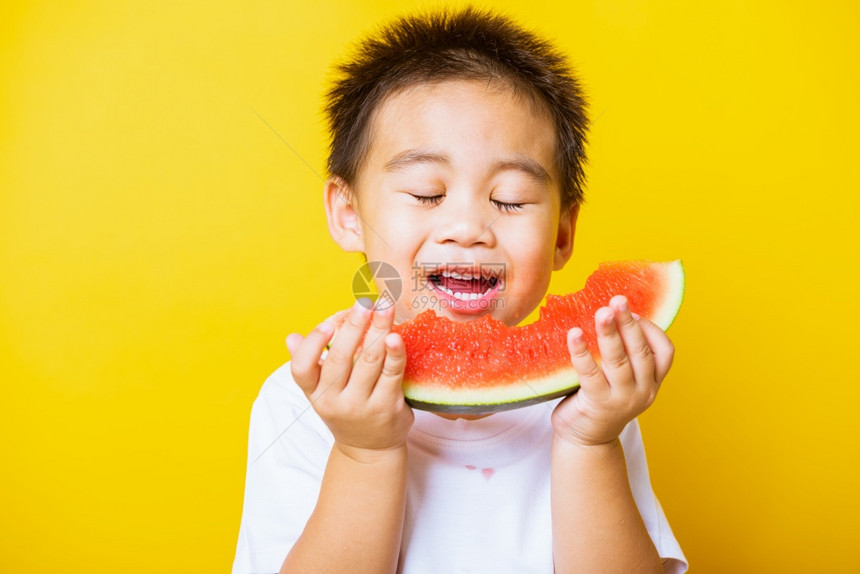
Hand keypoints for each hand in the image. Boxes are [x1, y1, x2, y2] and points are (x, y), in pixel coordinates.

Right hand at [286, 300, 413, 461]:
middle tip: (365, 302)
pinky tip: (396, 336)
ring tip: (385, 308)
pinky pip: (392, 375)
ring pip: (368, 361)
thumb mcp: (321, 393)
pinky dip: (395, 354)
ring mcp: (361, 406)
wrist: (370, 450)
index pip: (301, 369)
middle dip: (354, 326)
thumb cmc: (345, 410)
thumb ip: (308, 365)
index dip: (312, 345)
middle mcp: (334, 401)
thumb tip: (291, 337)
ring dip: (378, 330)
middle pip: (340, 359)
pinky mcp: (387, 408)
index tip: (327, 323)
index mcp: (314, 393)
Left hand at [551, 295, 673, 446]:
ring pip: (619, 361)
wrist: (585, 440)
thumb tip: (610, 311)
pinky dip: (582, 352)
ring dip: (610, 334)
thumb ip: (623, 354)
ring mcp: (622, 400)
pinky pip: (590, 374)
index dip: (651, 329)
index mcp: (652, 382)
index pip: (665, 352)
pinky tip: (574, 334)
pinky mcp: (598, 405)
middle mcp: (643, 391)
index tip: (634, 311)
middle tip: (618, 300)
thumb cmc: (599, 400)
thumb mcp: (620, 378)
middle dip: (629, 323)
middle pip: (640, 352)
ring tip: (601, 312)